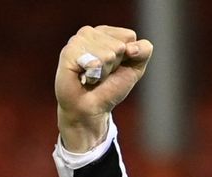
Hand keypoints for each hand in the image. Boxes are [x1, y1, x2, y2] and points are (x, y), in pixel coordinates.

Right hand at [55, 25, 152, 151]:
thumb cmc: (111, 87)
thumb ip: (143, 51)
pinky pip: (94, 62)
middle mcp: (89, 33)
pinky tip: (84, 77)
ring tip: (93, 76)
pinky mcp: (68, 52)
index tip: (116, 66)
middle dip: (116, 65)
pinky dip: (94, 75)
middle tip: (102, 74)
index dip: (129, 56)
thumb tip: (131, 48)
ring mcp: (77, 41)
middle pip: (120, 46)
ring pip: (108, 53)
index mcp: (105, 32)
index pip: (129, 36)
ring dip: (105, 71)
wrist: (91, 108)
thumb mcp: (135, 68)